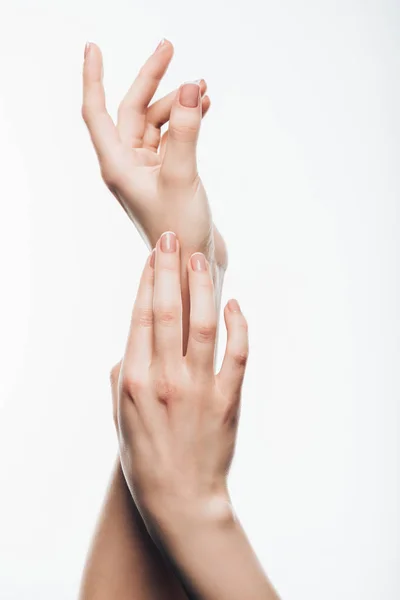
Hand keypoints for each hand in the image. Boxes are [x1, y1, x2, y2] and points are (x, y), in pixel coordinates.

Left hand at [82, 40, 226, 269]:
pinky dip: (185, 121)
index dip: (92, 79)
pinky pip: (171, 138)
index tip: (93, 48)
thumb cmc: (180, 231)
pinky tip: (203, 108)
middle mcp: (127, 166)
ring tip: (203, 89)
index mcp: (117, 167)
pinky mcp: (167, 175)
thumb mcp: (181, 177)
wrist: (194, 265)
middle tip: (169, 48)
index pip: (96, 113)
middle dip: (150, 80)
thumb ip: (184, 131)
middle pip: (132, 111)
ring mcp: (147, 170)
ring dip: (176, 103)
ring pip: (155, 123)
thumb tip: (188, 87)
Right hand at [112, 231, 247, 525]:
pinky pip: (236, 352)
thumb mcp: (119, 414)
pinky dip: (237, 325)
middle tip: (171, 238)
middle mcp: (165, 378)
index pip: (141, 317)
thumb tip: (135, 339)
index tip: (153, 255)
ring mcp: (199, 387)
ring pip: (202, 323)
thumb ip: (122, 371)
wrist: (181, 497)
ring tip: (200, 257)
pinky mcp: (228, 399)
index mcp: (134, 380)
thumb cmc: (145, 454)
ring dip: (202, 286)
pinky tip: (233, 303)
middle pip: (168, 310)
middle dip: (170, 268)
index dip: (148, 280)